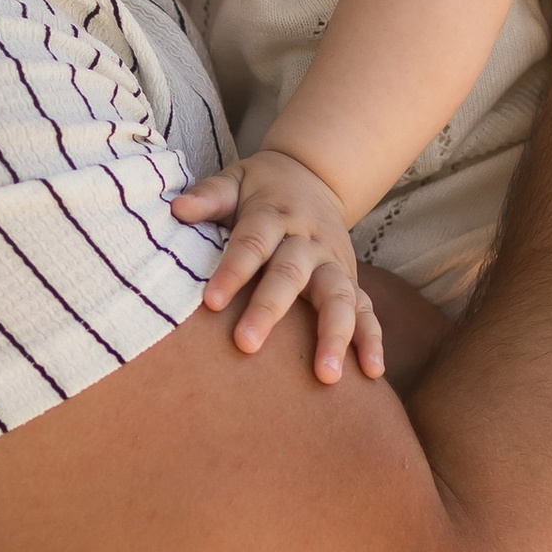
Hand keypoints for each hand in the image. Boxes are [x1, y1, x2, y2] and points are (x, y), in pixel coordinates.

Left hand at [172, 148, 384, 383]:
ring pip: (338, 296)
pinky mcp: (351, 280)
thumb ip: (209, 196)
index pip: (251, 243)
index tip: (210, 303)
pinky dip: (372, 339)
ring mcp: (334, 262)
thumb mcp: (235, 180)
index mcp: (274, 215)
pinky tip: (372, 371)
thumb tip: (178, 208)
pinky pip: (367, 310)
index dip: (232, 271)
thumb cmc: (262, 188)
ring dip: (334, 334)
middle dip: (270, 309)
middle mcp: (308, 240)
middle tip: (246, 345)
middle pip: (291, 274)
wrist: (314, 176)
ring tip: (326, 375)